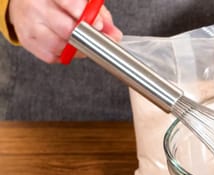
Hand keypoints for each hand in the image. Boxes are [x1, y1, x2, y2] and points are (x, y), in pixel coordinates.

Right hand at [8, 0, 122, 63]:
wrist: (26, 5)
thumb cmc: (56, 3)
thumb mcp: (80, 2)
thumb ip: (99, 15)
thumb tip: (114, 35)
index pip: (70, 3)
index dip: (86, 16)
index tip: (98, 25)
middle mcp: (36, 7)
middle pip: (66, 29)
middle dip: (85, 37)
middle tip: (93, 36)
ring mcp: (29, 25)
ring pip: (59, 45)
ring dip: (75, 48)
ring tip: (79, 41)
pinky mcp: (28, 41)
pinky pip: (51, 56)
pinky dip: (63, 55)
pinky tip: (65, 45)